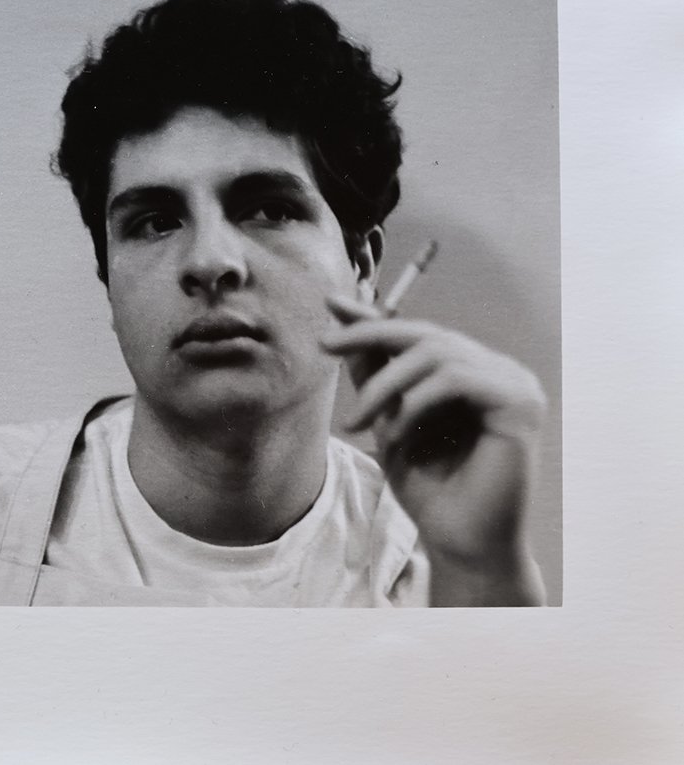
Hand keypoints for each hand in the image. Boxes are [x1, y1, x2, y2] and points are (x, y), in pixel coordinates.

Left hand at [320, 294, 547, 604]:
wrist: (459, 542)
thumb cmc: (429, 487)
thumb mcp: (387, 418)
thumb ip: (373, 370)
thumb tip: (341, 315)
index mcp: (473, 372)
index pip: (418, 333)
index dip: (374, 317)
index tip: (330, 304)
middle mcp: (498, 371)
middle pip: (425, 333)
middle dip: (369, 336)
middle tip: (325, 347)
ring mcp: (515, 384)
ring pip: (435, 352)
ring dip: (385, 384)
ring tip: (358, 422)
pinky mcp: (521, 403)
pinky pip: (456, 378)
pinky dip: (416, 400)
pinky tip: (397, 432)